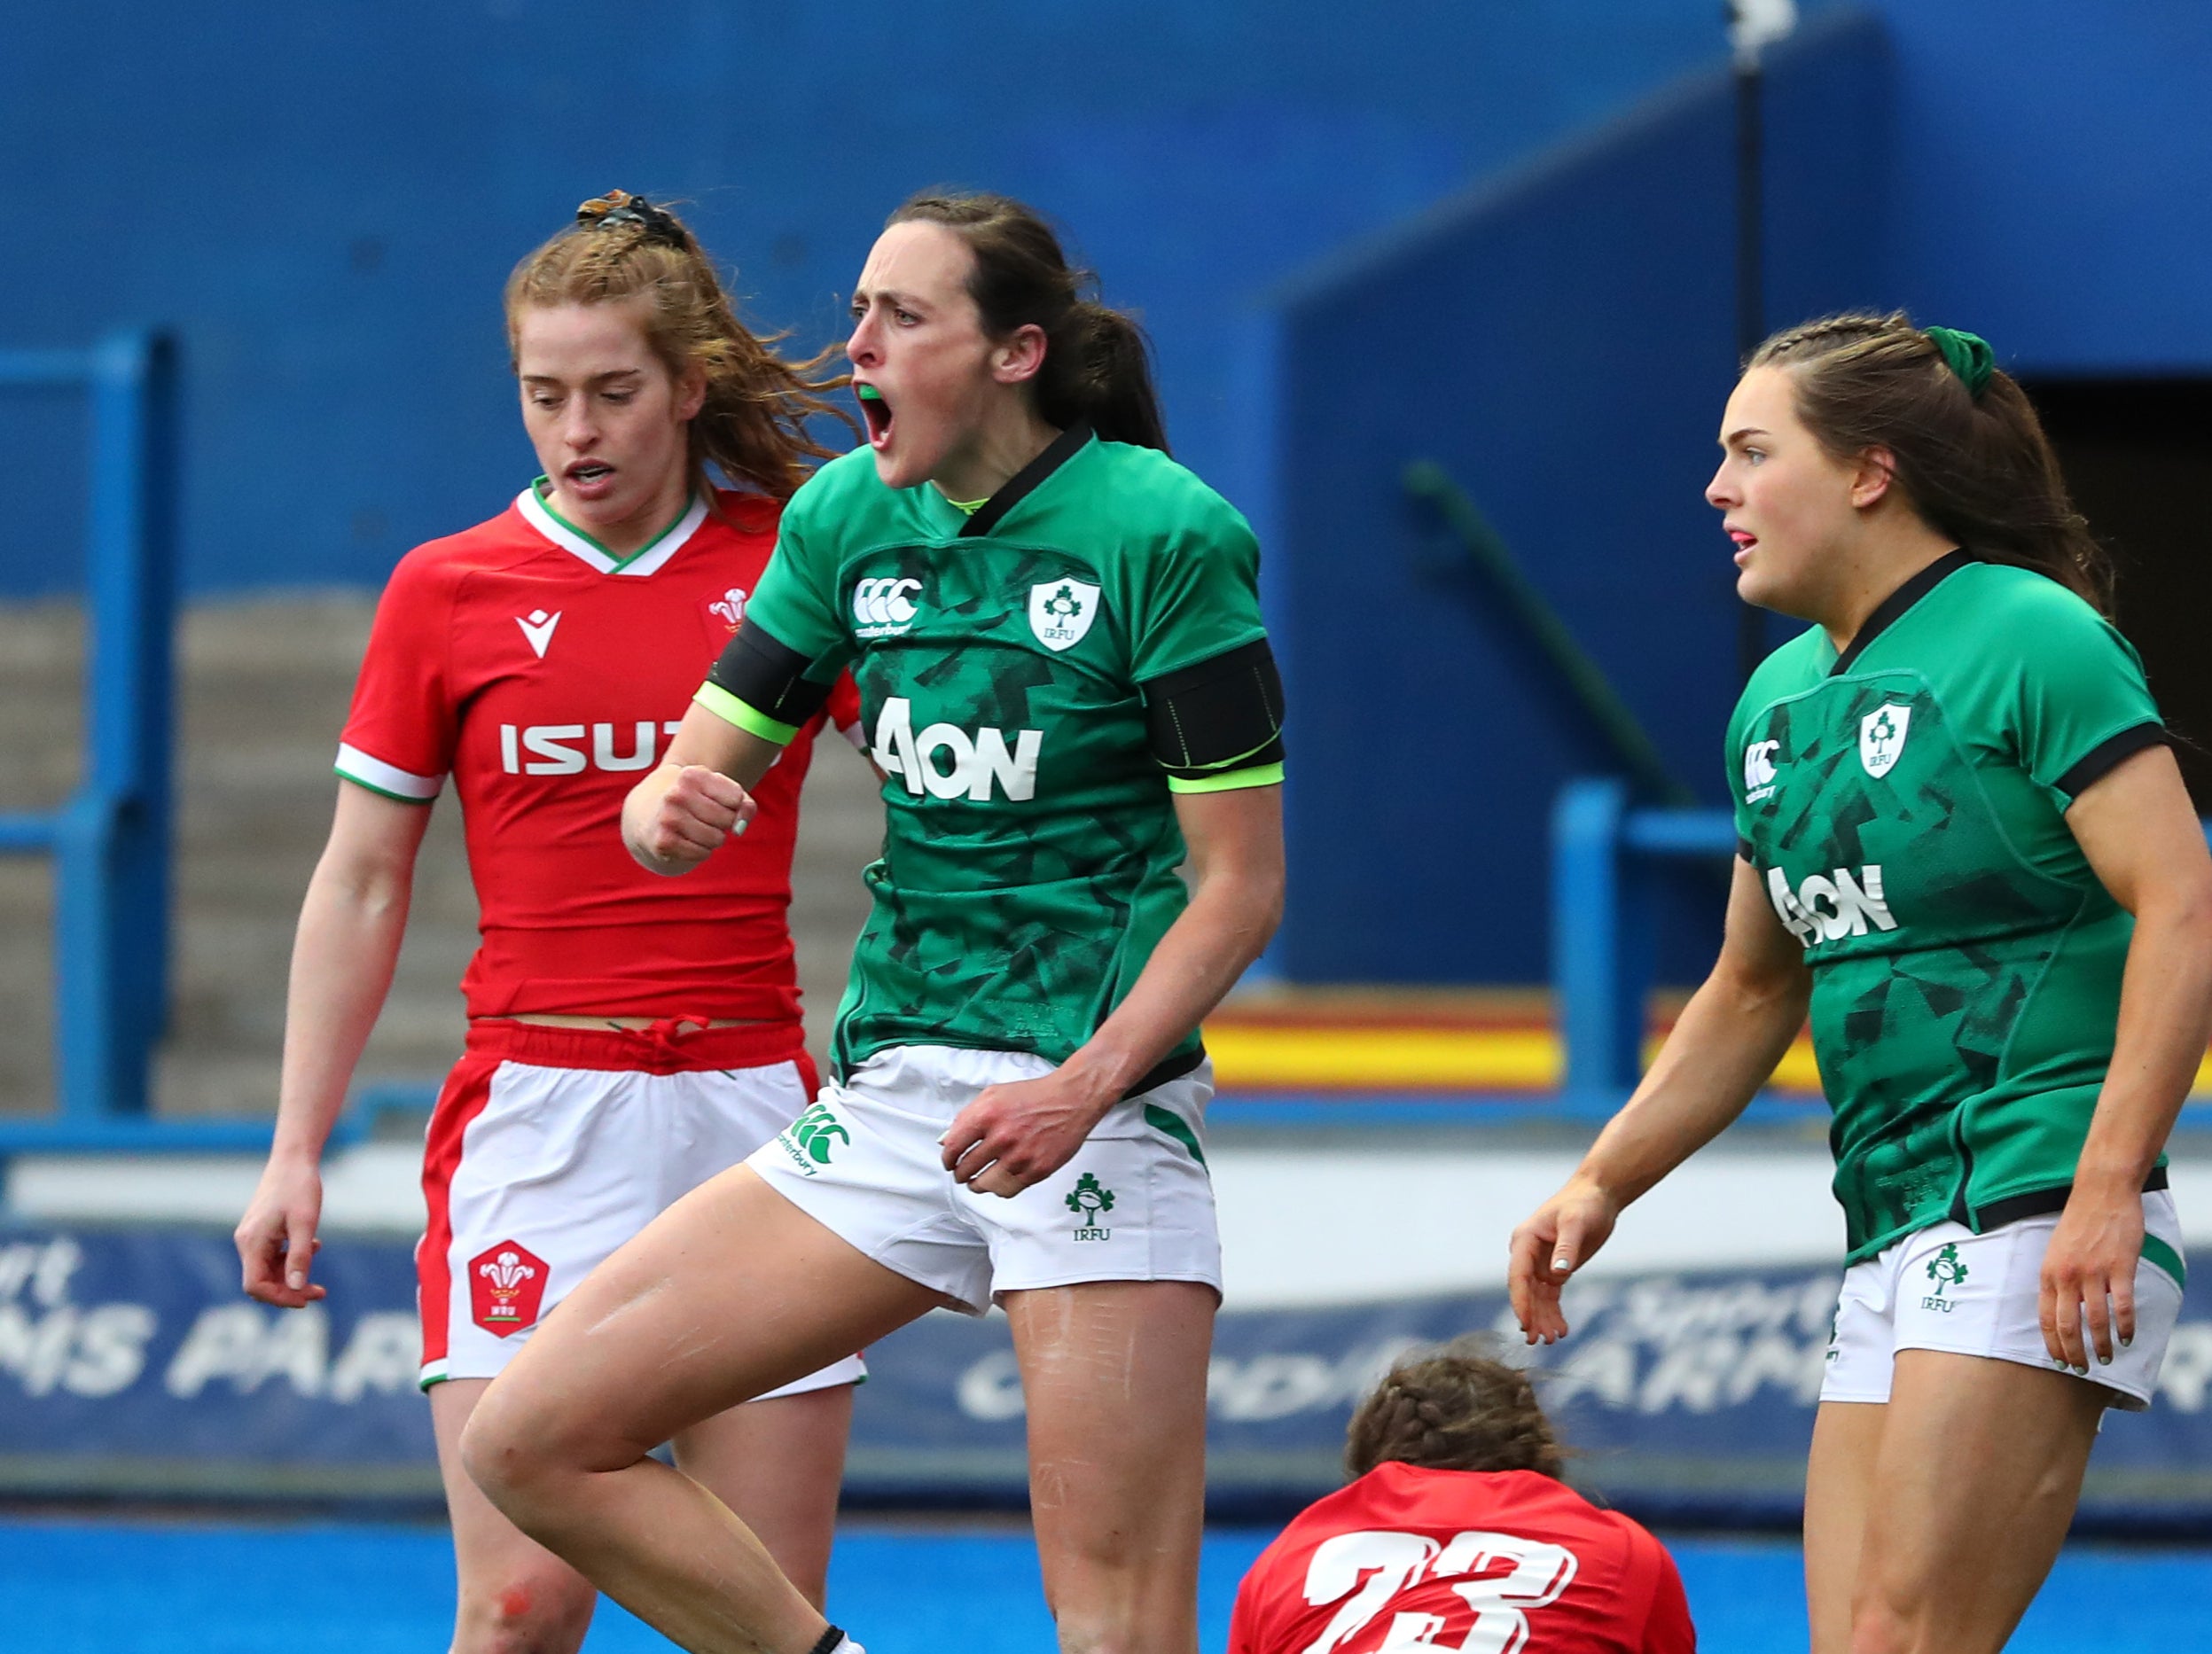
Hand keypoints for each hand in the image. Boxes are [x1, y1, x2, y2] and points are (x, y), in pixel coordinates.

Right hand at [236, 1155, 327, 1307]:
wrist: (293, 1159)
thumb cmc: (300, 1188)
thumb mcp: (305, 1223)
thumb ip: (299, 1257)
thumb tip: (296, 1288)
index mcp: (251, 1243)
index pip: (255, 1286)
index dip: (279, 1297)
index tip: (306, 1299)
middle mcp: (247, 1242)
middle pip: (261, 1281)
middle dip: (289, 1290)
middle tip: (320, 1292)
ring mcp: (253, 1237)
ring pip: (268, 1270)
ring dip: (292, 1276)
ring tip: (317, 1271)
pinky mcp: (262, 1231)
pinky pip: (273, 1256)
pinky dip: (291, 1259)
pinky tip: (313, 1246)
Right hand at [628, 765, 756, 872]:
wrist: (647, 812)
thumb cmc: (693, 800)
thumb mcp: (718, 791)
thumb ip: (743, 803)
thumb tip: (739, 829)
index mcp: (692, 775)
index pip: (736, 797)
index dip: (734, 805)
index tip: (718, 801)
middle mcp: (677, 794)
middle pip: (727, 819)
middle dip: (724, 823)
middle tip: (706, 818)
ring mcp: (668, 818)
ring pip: (717, 839)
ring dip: (714, 839)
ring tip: (698, 829)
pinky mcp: (663, 842)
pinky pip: (702, 854)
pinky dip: (702, 851)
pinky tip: (688, 841)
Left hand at [941, 1068, 1113, 1198]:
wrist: (1071, 1100)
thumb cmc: (1035, 1096)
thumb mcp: (993, 1095)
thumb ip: (967, 1116)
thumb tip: (948, 1139)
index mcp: (987, 1115)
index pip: (953, 1147)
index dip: (947, 1159)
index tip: (949, 1162)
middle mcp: (1002, 1137)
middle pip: (967, 1168)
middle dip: (961, 1173)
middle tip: (962, 1173)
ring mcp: (1020, 1156)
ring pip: (985, 1185)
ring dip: (976, 1185)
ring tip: (976, 1183)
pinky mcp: (1037, 1170)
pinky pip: (1008, 1190)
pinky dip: (999, 1188)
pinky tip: (998, 1182)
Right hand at [1508, 1176, 1619, 1344]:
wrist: (1597, 1195)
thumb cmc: (1584, 1204)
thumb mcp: (1576, 1223)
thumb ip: (1566, 1249)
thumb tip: (1557, 1274)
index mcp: (1525, 1239)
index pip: (1517, 1275)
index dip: (1520, 1301)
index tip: (1526, 1323)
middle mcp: (1527, 1253)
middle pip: (1525, 1291)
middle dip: (1531, 1316)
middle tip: (1537, 1341)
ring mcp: (1540, 1263)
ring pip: (1537, 1297)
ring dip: (1542, 1318)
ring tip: (1551, 1340)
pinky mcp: (1555, 1269)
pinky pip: (1550, 1296)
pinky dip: (1553, 1313)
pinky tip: (1561, 1329)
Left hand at [2039, 1183, 2143, 1370]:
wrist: (2101, 1193)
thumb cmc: (2079, 1223)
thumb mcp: (2056, 1252)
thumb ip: (2057, 1280)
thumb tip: (2060, 1311)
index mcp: (2048, 1273)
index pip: (2045, 1319)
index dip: (2053, 1345)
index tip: (2059, 1363)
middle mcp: (2067, 1276)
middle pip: (2067, 1326)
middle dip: (2074, 1354)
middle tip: (2082, 1371)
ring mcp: (2093, 1272)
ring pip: (2095, 1321)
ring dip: (2101, 1346)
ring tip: (2107, 1359)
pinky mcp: (2120, 1268)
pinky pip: (2123, 1306)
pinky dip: (2126, 1327)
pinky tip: (2128, 1338)